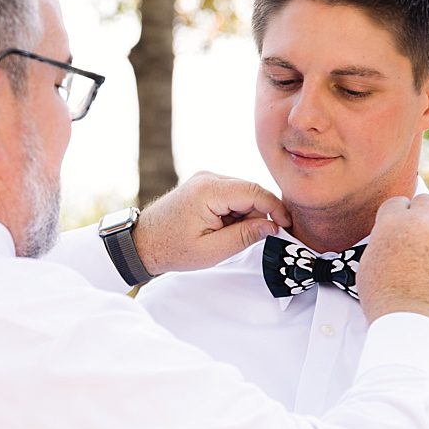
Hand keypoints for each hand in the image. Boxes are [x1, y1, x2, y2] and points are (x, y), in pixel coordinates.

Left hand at [135, 171, 288, 275]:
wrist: (142, 242)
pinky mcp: (204, 185)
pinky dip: (235, 212)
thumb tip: (272, 226)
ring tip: (227, 235)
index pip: (254, 192)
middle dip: (258, 215)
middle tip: (251, 239)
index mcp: (209, 191)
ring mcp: (205, 179)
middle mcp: (208, 178)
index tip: (286, 225)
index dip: (275, 208)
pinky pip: (232, 195)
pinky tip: (222, 228)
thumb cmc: (172, 248)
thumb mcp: (213, 250)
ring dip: (245, 215)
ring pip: (243, 193)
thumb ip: (245, 236)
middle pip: (250, 191)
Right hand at [356, 194, 428, 338]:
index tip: (405, 225)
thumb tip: (388, 237)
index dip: (402, 215)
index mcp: (393, 223)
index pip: (399, 202)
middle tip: (427, 232)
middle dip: (427, 215)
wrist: (412, 324)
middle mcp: (423, 222)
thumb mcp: (368, 266)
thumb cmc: (385, 302)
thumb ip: (381, 243)